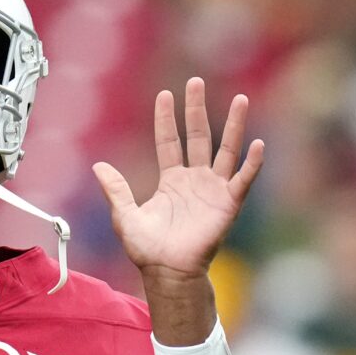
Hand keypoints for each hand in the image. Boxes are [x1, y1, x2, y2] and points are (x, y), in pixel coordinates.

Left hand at [93, 78, 263, 284]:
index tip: (164, 94)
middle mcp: (195, 179)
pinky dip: (251, 163)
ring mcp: (213, 189)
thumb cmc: (148, 249)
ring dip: (234, 125)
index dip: (166, 119)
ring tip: (240, 99)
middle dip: (197, 109)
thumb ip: (115, 190)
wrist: (168, 273)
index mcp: (171, 180)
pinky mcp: (228, 204)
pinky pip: (242, 179)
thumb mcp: (125, 216)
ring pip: (226, 150)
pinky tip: (257, 143)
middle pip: (199, 136)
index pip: (169, 141)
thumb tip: (98, 166)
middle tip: (196, 82)